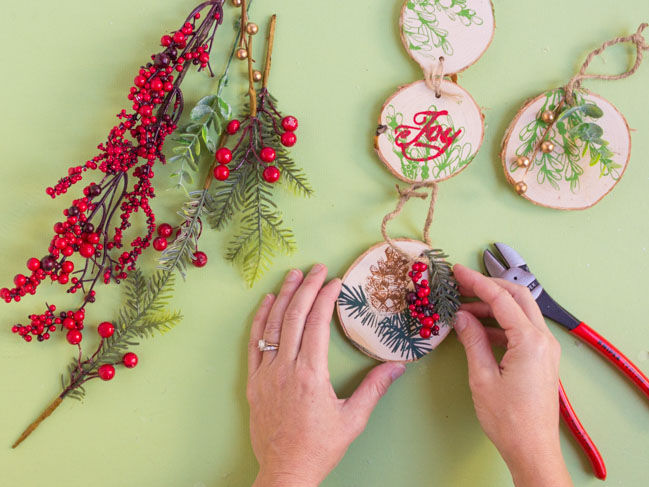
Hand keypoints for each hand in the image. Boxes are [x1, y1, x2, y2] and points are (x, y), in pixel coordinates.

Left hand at [247, 265, 405, 486]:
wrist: (285, 471)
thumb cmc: (319, 447)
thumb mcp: (353, 419)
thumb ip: (374, 389)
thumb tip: (398, 366)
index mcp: (311, 374)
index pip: (317, 322)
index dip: (326, 297)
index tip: (335, 281)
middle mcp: (286, 368)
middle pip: (295, 316)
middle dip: (307, 287)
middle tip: (318, 268)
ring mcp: (266, 373)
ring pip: (273, 324)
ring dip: (284, 296)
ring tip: (294, 275)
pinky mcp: (254, 381)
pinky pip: (255, 343)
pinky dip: (260, 320)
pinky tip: (267, 303)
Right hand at [452, 264, 572, 486]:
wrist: (532, 449)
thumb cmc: (508, 419)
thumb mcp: (482, 377)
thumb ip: (472, 341)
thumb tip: (462, 316)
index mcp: (530, 341)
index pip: (501, 299)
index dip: (477, 282)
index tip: (457, 271)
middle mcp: (544, 340)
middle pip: (517, 297)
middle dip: (488, 286)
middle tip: (461, 283)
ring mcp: (546, 349)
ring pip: (521, 312)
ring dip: (494, 305)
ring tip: (464, 307)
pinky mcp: (542, 359)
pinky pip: (522, 329)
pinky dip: (500, 323)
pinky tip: (478, 329)